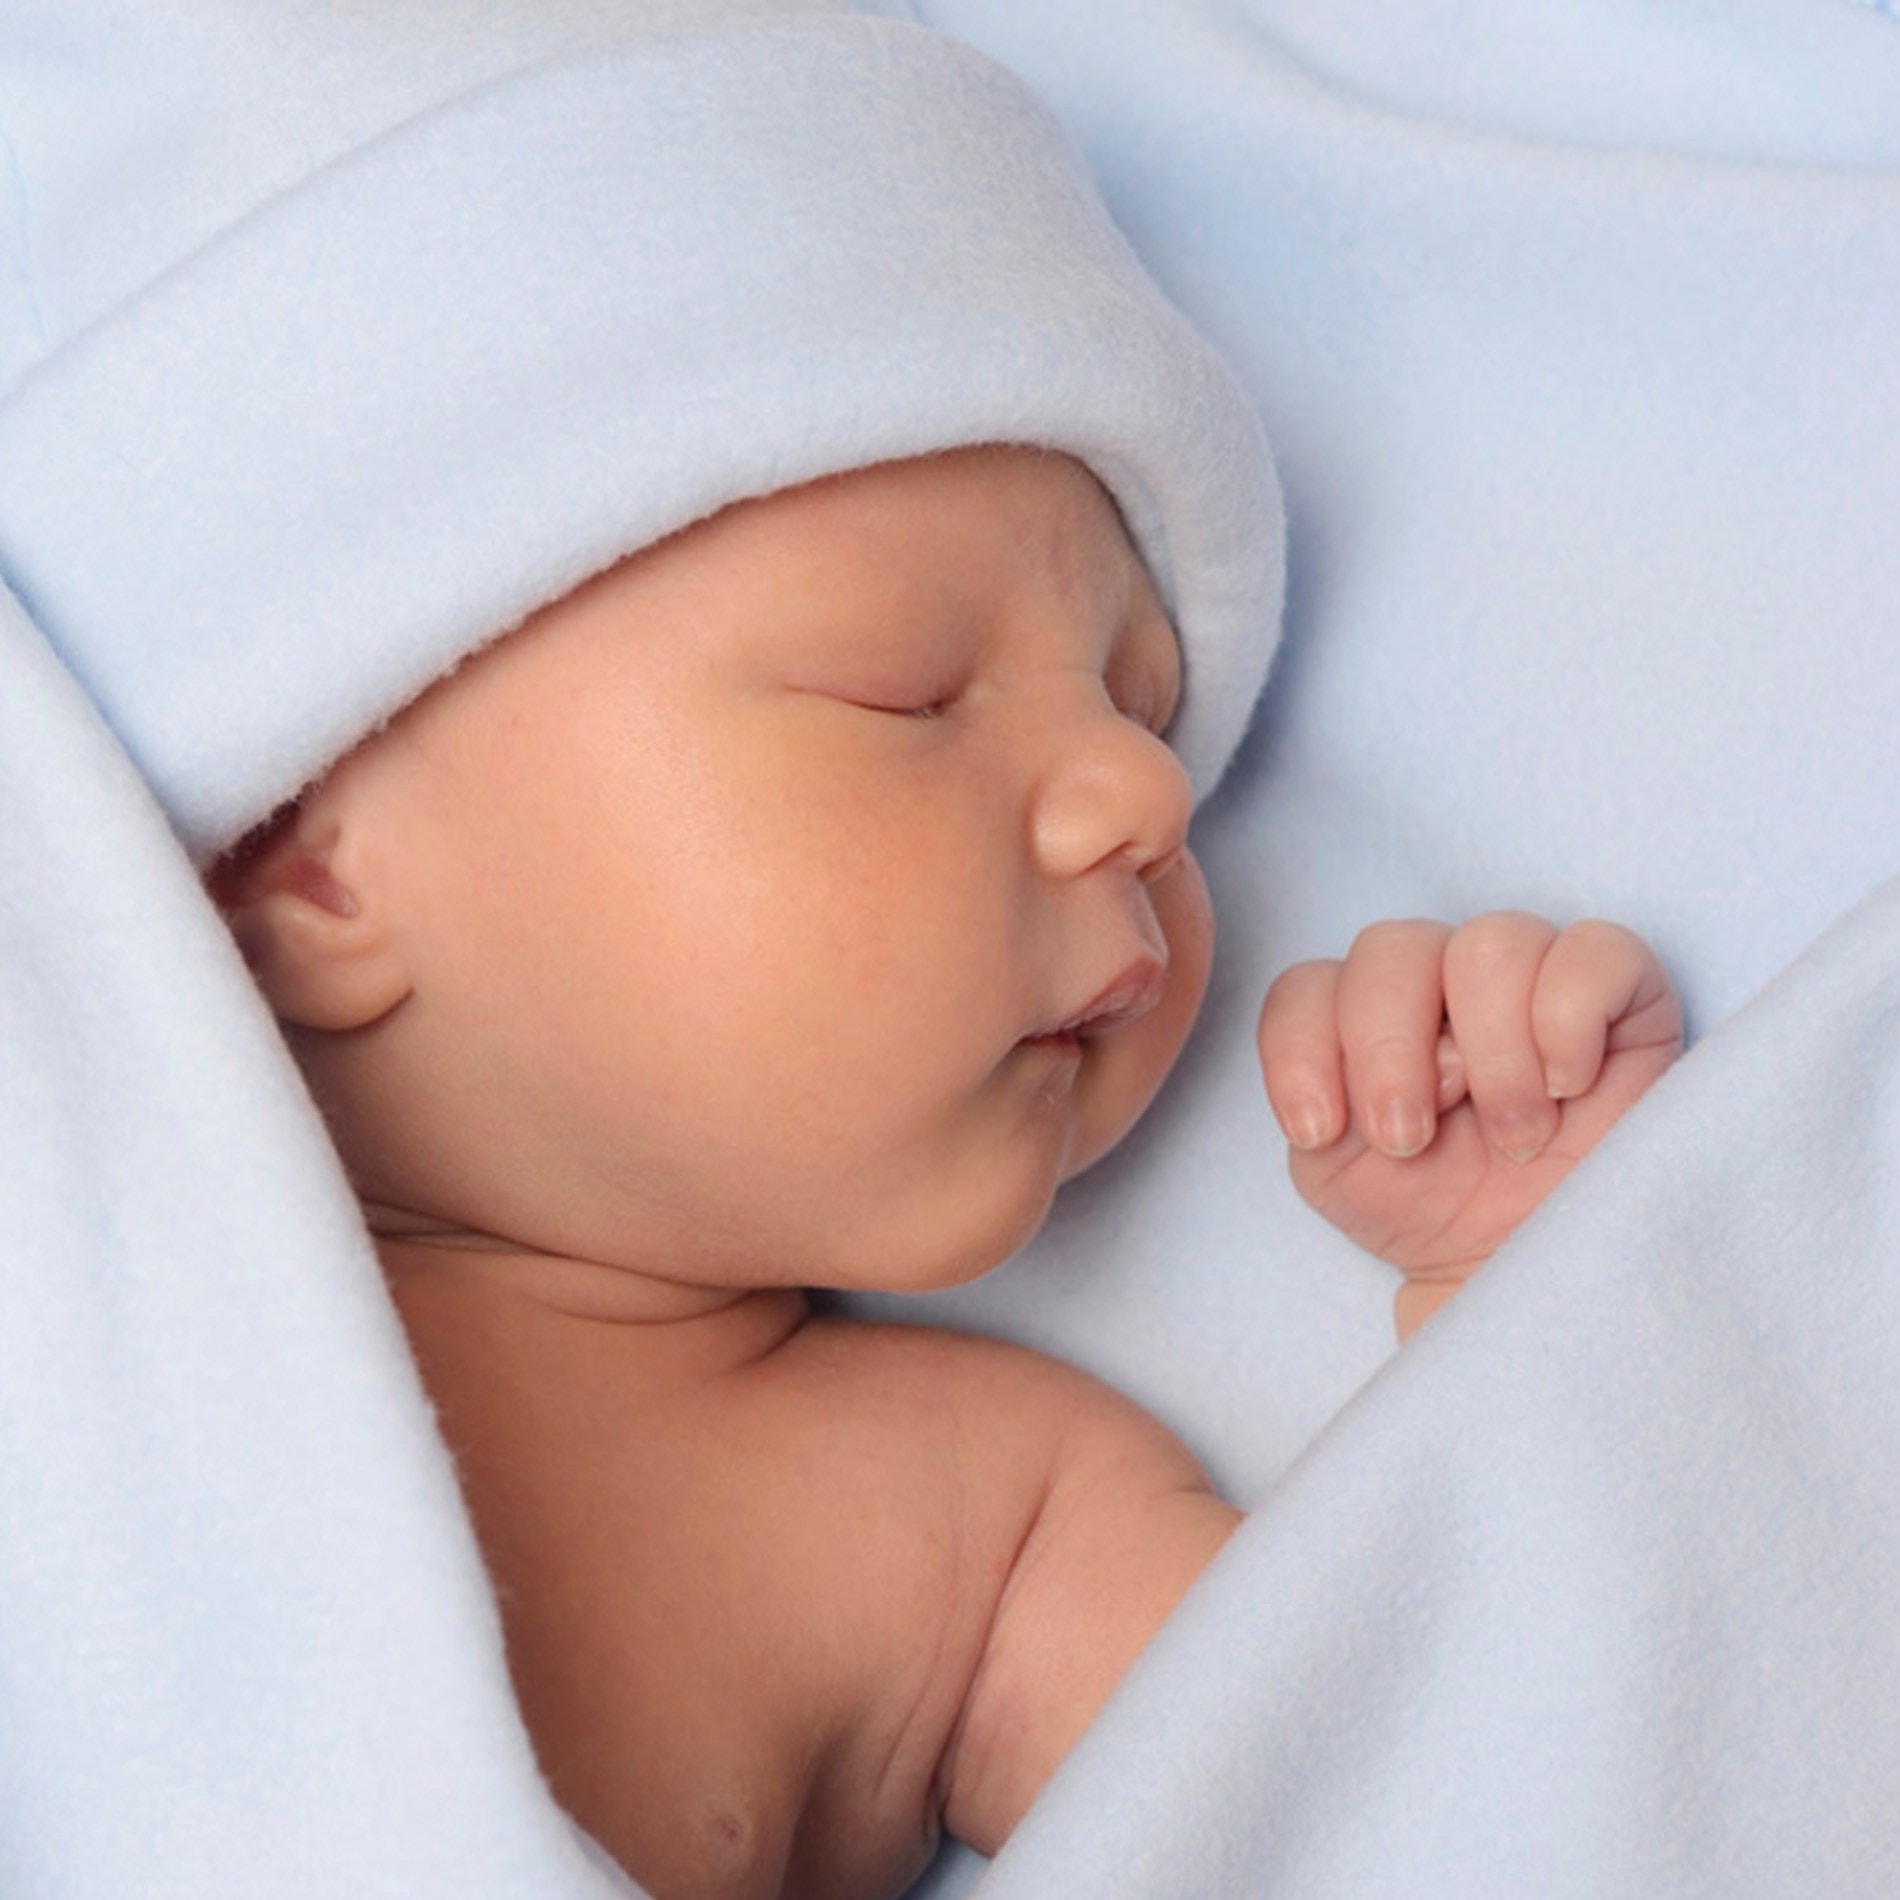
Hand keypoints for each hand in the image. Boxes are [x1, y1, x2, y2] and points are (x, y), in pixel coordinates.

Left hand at [1258, 913, 1682, 1338]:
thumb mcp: (1340, 1172)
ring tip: (1515, 1137)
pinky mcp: (1620, 986)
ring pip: (1488, 943)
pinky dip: (1569, 1024)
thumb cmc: (1432, 1208)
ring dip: (1492, 1055)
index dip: (1301, 1054)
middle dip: (1389, 1052)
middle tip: (1412, 1140)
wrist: (1525, 1265)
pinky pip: (1593, 951)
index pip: (1307, 986)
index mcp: (1360, 1012)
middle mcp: (1439, 976)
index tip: (1321, 1135)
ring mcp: (1528, 972)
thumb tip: (1383, 1063)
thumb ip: (1323, 1102)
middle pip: (1391, 948)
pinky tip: (1570, 1088)